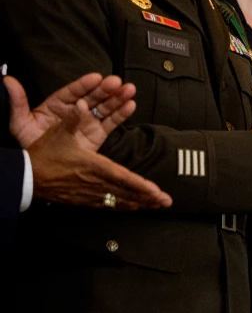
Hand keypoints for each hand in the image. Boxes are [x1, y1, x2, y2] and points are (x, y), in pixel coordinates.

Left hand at [7, 74, 135, 149]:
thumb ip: (18, 102)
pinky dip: (121, 115)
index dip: (84, 85)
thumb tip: (8, 81)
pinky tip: (130, 105)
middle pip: (93, 97)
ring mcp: (88, 123)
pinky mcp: (97, 135)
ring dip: (118, 98)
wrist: (39, 169)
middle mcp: (76, 111)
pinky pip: (110, 123)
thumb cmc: (30, 144)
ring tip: (129, 90)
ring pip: (105, 108)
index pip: (73, 92)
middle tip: (117, 82)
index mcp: (58, 105)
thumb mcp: (21, 122)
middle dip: (106, 89)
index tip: (96, 78)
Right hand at [27, 98, 171, 210]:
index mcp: (92, 166)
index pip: (123, 178)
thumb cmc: (43, 155)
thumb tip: (83, 104)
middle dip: (148, 198)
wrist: (25, 177)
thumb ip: (74, 119)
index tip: (156, 191)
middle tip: (166, 201)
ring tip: (156, 205)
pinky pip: (107, 205)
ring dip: (139, 203)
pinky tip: (132, 207)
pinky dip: (122, 206)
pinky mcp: (82, 200)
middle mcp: (94, 182)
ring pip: (118, 201)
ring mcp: (88, 194)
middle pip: (126, 193)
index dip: (140, 186)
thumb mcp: (59, 133)